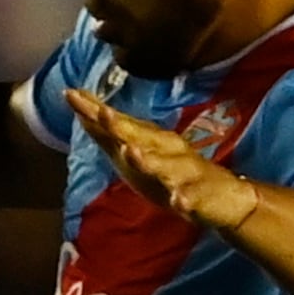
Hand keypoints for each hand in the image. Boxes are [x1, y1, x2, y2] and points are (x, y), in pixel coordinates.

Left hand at [67, 88, 257, 234]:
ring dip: (148, 160)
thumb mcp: (140, 155)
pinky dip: (184, 198)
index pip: (118, 123)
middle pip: (140, 137)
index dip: (94, 110)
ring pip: (164, 166)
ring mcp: (183, 173)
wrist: (224, 197)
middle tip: (101, 112)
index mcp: (151, 141)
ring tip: (131, 152)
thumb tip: (83, 115)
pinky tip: (177, 200)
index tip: (70, 94)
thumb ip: (113, 137)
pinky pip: (189, 198)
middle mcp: (166, 151)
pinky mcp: (198, 196)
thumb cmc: (175, 173)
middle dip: (120, 126)